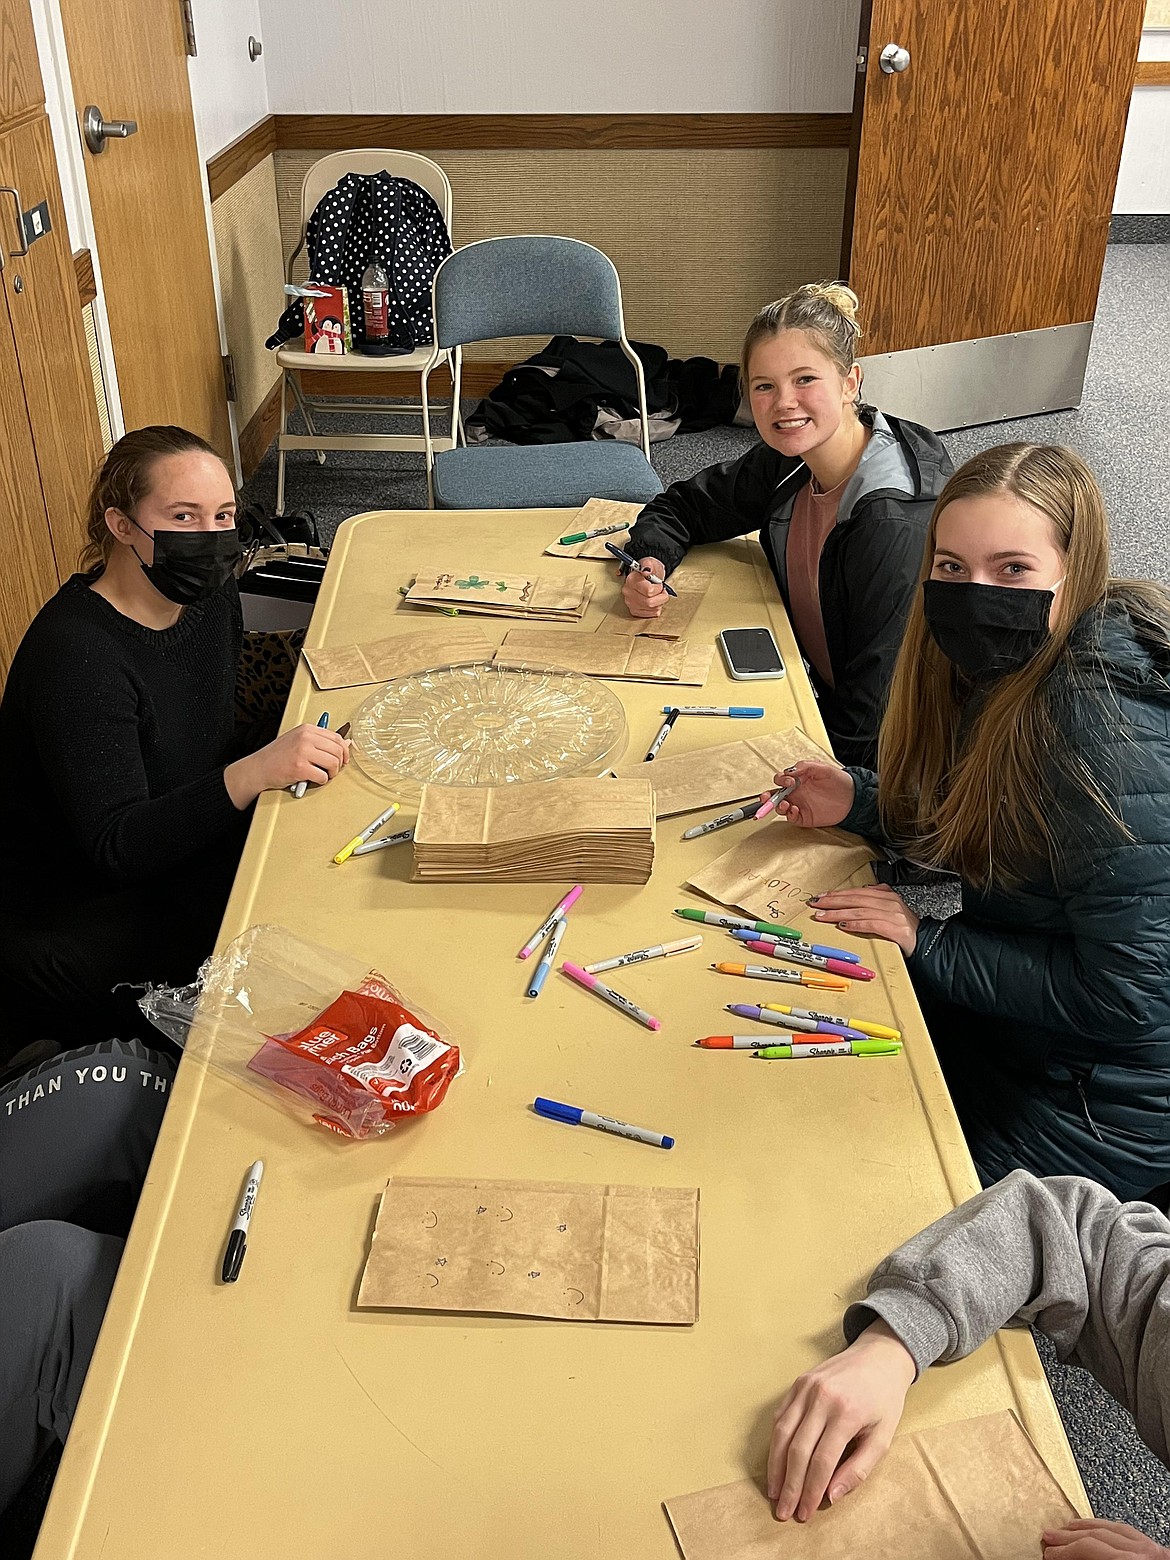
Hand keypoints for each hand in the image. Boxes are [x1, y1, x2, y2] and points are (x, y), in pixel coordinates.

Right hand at [224, 723, 349, 807]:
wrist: (258, 768)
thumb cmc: (277, 756)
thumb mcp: (298, 741)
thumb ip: (320, 741)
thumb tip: (346, 743)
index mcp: (306, 729)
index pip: (336, 737)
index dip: (344, 750)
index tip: (343, 758)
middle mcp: (305, 738)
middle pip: (338, 750)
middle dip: (339, 763)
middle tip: (333, 769)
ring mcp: (302, 752)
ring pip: (333, 763)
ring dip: (332, 773)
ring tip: (323, 775)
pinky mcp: (300, 768)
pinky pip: (323, 776)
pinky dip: (321, 781)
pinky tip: (313, 779)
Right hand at [621, 556, 669, 617]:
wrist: (647, 576)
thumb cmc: (650, 570)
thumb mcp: (651, 563)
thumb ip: (648, 565)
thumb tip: (646, 570)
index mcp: (631, 580)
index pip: (649, 591)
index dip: (658, 588)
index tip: (659, 584)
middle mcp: (628, 592)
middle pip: (650, 602)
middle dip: (660, 596)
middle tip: (660, 591)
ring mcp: (630, 603)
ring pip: (651, 609)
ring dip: (659, 602)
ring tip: (657, 595)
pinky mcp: (634, 611)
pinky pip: (650, 614)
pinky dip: (655, 608)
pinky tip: (654, 601)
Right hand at [767, 1320, 915, 1522]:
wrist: (879, 1356)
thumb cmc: (885, 1400)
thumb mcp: (883, 1437)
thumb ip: (858, 1469)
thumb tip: (831, 1496)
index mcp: (847, 1413)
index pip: (822, 1461)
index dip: (810, 1490)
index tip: (804, 1513)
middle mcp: (822, 1398)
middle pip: (798, 1449)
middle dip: (789, 1485)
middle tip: (783, 1511)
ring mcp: (806, 1387)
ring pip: (782, 1432)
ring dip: (775, 1466)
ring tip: (774, 1491)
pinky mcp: (798, 1382)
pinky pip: (780, 1415)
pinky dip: (775, 1441)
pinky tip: (776, 1461)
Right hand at [769, 761, 853, 828]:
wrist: (852, 798)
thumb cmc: (840, 781)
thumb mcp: (822, 768)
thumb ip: (804, 767)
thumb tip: (789, 771)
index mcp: (798, 780)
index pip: (780, 780)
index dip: (780, 780)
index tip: (788, 781)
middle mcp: (796, 793)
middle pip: (774, 795)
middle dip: (766, 797)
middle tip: (765, 798)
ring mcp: (799, 805)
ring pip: (780, 807)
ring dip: (777, 806)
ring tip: (784, 804)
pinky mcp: (804, 817)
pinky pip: (791, 818)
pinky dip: (789, 814)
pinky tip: (795, 809)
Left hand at [809, 884, 919, 956]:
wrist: (926, 941)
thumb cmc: (905, 928)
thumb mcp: (890, 908)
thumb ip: (876, 899)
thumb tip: (859, 892)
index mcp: (886, 894)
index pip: (857, 892)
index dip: (837, 894)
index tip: (821, 897)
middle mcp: (889, 901)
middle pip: (856, 899)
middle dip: (833, 901)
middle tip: (817, 904)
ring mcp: (893, 914)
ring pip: (860, 910)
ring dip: (838, 913)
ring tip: (824, 916)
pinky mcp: (895, 928)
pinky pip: (871, 923)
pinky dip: (855, 924)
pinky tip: (843, 925)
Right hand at [1043, 1519, 1169, 1557]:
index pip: (1089, 1549)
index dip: (1064, 1552)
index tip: (1049, 1556)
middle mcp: (1145, 1554)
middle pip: (1098, 1536)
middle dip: (1069, 1539)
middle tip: (1050, 1541)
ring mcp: (1154, 1551)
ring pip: (1112, 1528)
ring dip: (1085, 1528)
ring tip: (1067, 1529)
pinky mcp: (1160, 1553)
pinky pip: (1128, 1532)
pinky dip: (1107, 1528)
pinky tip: (1098, 1530)